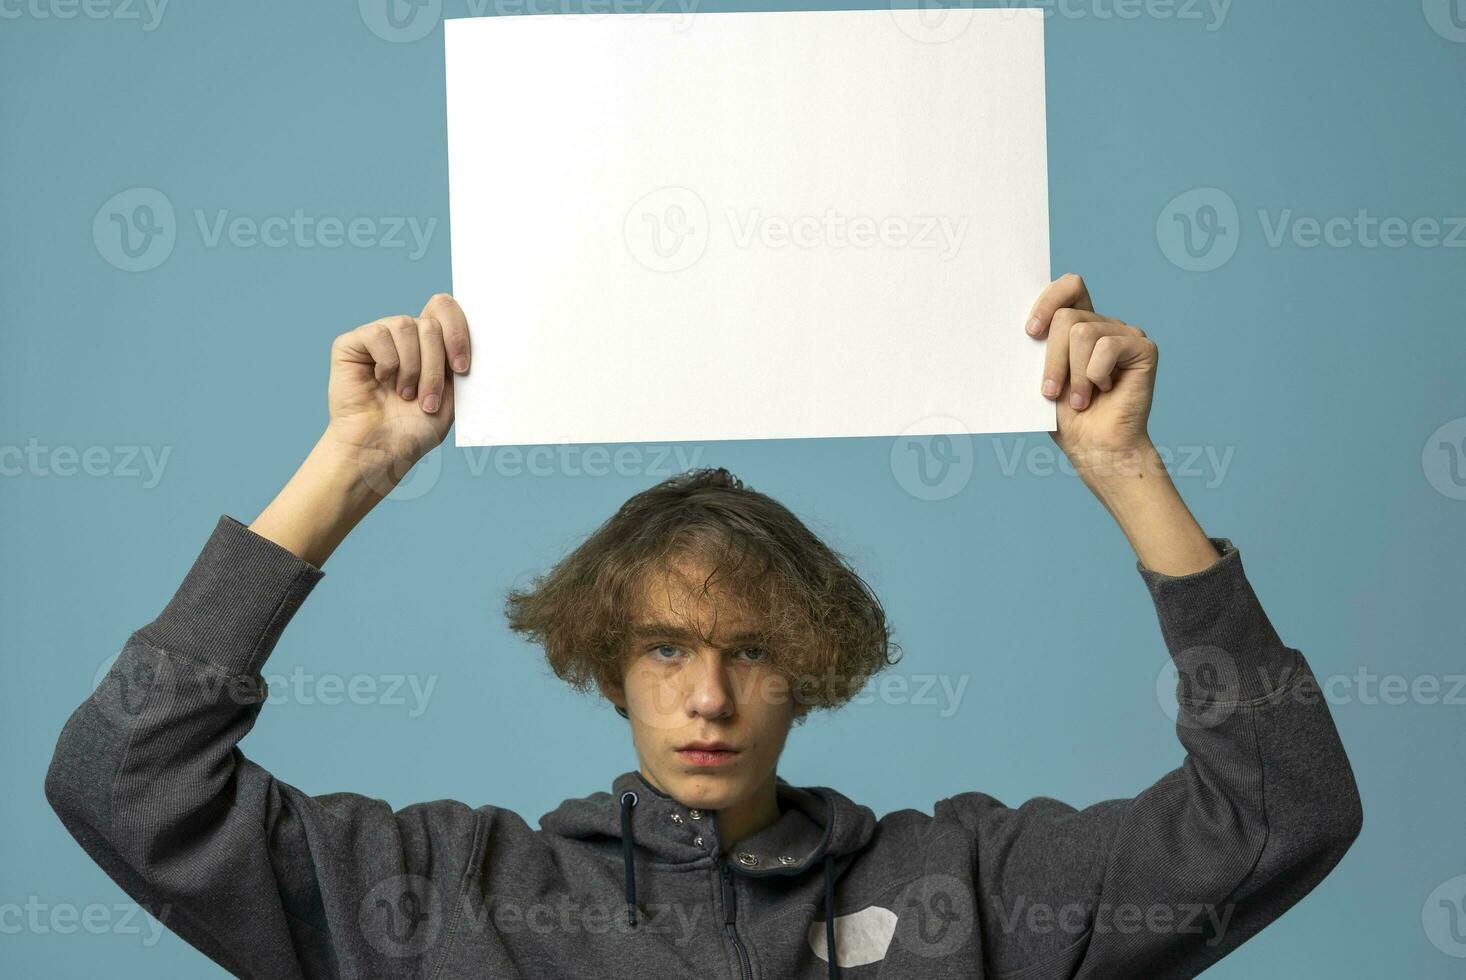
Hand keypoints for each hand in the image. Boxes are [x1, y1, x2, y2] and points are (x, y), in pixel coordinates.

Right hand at [320, 293, 471, 491]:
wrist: (380, 452)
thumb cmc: (413, 430)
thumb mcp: (451, 397)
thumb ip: (458, 362)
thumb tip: (478, 335)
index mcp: (428, 344)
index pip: (445, 309)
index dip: (458, 331)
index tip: (462, 368)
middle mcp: (403, 336)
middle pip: (430, 324)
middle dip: (435, 366)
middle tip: (427, 400)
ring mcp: (376, 338)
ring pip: (406, 326)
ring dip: (413, 368)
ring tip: (405, 395)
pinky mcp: (350, 344)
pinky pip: (379, 333)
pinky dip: (387, 362)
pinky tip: (381, 381)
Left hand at [1025, 274, 1157, 476]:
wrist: (1095, 448)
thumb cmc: (1067, 418)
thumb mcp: (1041, 377)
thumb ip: (1036, 347)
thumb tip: (1016, 325)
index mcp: (1078, 324)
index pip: (1068, 286)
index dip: (1047, 301)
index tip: (1030, 333)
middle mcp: (1103, 324)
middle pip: (1066, 316)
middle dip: (1052, 358)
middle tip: (1051, 391)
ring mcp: (1125, 334)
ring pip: (1082, 332)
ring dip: (1074, 374)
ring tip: (1080, 399)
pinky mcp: (1143, 348)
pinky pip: (1107, 347)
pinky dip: (1096, 375)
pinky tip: (1104, 391)